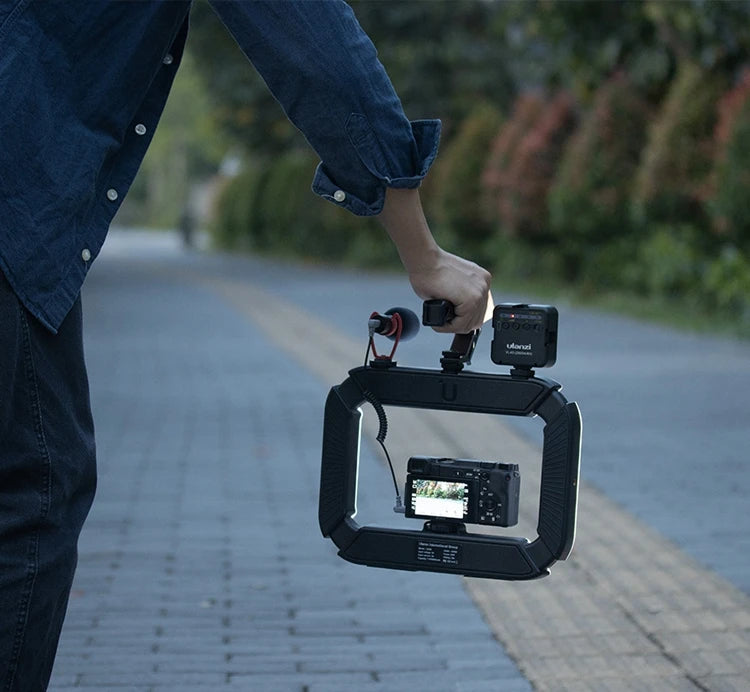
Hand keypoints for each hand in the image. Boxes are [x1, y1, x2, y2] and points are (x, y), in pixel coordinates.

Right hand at [377, 187, 492, 333]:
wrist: (421, 259)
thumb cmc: (428, 272)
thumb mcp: (449, 283)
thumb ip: (458, 295)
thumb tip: (458, 311)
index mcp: (481, 279)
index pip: (480, 310)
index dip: (463, 320)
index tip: (451, 319)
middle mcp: (484, 282)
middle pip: (476, 318)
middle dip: (457, 325)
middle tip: (441, 320)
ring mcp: (480, 288)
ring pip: (470, 322)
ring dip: (452, 325)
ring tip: (439, 318)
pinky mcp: (471, 294)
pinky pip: (464, 320)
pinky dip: (450, 324)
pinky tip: (439, 318)